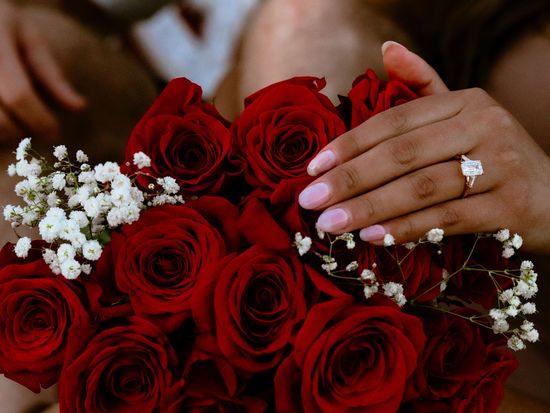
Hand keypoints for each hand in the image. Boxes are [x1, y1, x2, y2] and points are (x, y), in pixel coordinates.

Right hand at [0, 1, 85, 141]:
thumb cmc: (1, 26)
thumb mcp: (29, 39)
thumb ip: (52, 75)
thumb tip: (80, 108)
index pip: (19, 95)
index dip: (40, 119)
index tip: (54, 131)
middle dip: (22, 131)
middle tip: (34, 127)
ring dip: (4, 135)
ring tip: (16, 123)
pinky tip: (3, 119)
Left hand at [299, 42, 549, 252]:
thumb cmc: (493, 158)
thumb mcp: (462, 116)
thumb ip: (425, 86)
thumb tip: (387, 49)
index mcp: (465, 101)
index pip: (394, 120)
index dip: (349, 144)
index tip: (311, 169)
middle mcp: (486, 124)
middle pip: (402, 154)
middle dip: (349, 179)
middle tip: (310, 202)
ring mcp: (502, 164)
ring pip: (421, 187)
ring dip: (370, 208)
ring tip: (331, 225)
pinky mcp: (512, 205)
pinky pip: (448, 218)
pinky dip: (407, 228)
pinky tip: (372, 238)